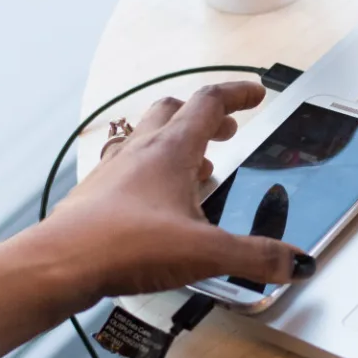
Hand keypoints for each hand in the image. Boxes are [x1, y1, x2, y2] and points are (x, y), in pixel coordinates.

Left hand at [42, 81, 314, 299]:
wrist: (61, 263)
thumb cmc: (126, 245)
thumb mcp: (206, 253)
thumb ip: (256, 257)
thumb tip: (295, 262)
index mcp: (171, 149)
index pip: (210, 102)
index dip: (237, 94)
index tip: (256, 94)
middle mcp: (140, 151)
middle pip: (173, 110)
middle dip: (204, 116)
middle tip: (226, 130)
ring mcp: (114, 170)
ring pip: (146, 136)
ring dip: (175, 142)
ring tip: (197, 168)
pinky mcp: (97, 195)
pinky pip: (126, 167)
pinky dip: (148, 172)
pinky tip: (157, 202)